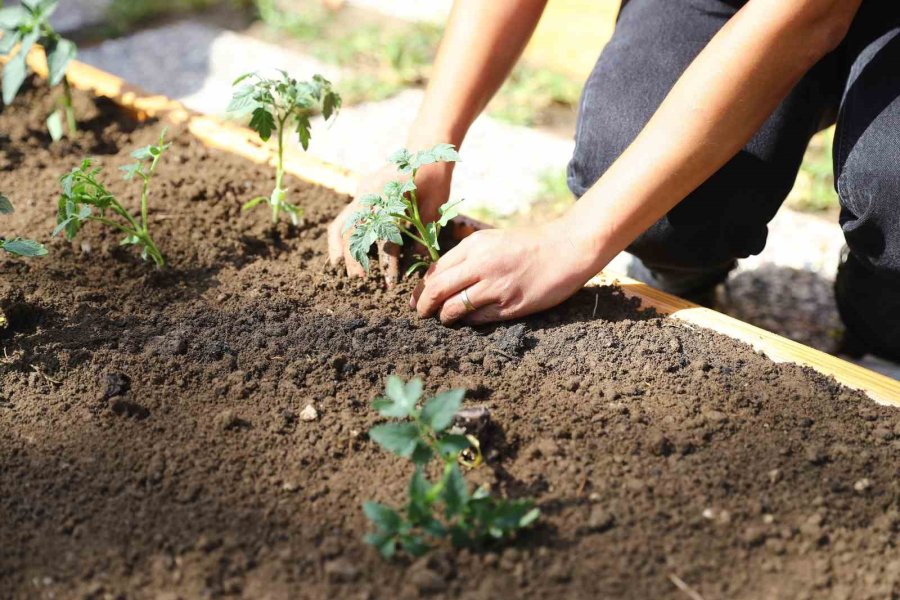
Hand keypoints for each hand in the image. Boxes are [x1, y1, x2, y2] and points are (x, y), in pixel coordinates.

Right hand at [328, 161, 453, 284]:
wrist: (426, 149)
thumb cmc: (435, 178)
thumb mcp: (436, 206)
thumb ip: (424, 233)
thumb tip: (415, 262)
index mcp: (388, 196)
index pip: (383, 236)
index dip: (386, 261)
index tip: (391, 280)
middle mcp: (369, 193)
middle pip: (353, 231)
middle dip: (355, 258)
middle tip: (360, 280)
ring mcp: (361, 193)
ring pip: (341, 224)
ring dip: (340, 249)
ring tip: (341, 270)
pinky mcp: (360, 195)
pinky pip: (343, 218)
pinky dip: (339, 236)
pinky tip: (339, 255)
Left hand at [410, 218, 602, 325]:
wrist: (566, 249)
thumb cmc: (528, 245)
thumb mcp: (493, 240)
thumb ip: (467, 256)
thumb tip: (439, 279)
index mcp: (475, 245)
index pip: (435, 270)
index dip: (421, 289)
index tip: (415, 299)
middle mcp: (482, 264)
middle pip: (437, 290)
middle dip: (423, 305)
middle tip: (420, 313)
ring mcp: (496, 286)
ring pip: (454, 308)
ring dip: (444, 316)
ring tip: (445, 318)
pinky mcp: (510, 305)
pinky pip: (478, 319)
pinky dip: (468, 321)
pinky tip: (469, 319)